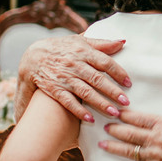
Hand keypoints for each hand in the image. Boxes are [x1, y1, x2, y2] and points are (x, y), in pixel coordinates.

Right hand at [15, 36, 130, 122]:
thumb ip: (101, 43)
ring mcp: (64, 78)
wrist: (32, 57)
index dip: (118, 72)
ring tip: (114, 112)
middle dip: (112, 91)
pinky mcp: (54, 89)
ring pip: (84, 92)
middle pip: (96, 78)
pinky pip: (67, 101)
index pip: (104, 62)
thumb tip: (122, 41)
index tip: (129, 83)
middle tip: (126, 102)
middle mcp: (74, 65)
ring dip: (100, 103)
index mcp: (83, 51)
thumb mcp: (79, 42)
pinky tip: (90, 119)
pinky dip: (78, 111)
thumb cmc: (61, 48)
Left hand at [99, 88, 161, 160]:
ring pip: (129, 151)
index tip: (115, 111)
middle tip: (104, 126)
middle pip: (130, 133)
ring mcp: (154, 157)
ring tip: (102, 144)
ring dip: (114, 147)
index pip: (139, 118)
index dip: (125, 114)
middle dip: (115, 129)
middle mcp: (155, 140)